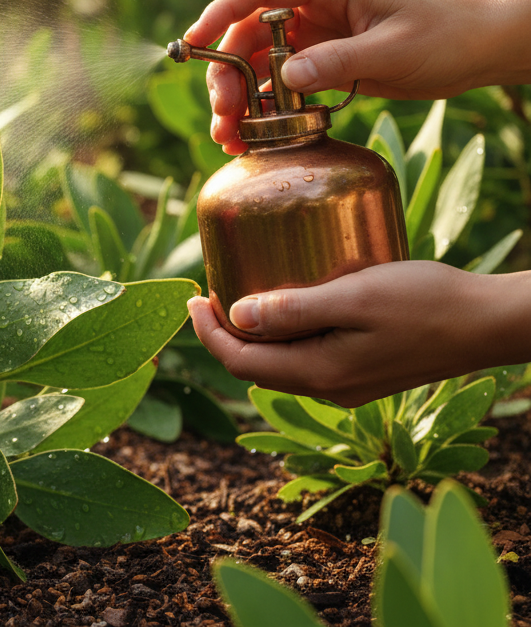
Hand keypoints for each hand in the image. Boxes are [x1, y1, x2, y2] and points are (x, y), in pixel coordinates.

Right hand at [184, 0, 521, 154]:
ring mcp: (313, 36)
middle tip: (223, 114)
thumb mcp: (392, 50)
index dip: (219, 12)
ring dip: (237, 98)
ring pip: (254, 63)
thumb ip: (336, 62)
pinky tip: (250, 139)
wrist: (476, 50)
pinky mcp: (319, 62)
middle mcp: (312, 7)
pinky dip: (260, 111)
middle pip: (245, 34)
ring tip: (229, 137)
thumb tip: (284, 78)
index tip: (193, 42)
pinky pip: (276, 84)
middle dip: (225, 74)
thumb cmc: (443, 36)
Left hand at [186, 261, 530, 407]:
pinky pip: (306, 360)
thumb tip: (236, 316)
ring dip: (252, 337)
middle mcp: (328, 389)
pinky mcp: (363, 374)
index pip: (239, 362)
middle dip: (223, 335)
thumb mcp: (355, 296)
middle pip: (254, 368)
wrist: (488, 325)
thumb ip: (294, 309)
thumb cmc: (426, 303)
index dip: (207, 333)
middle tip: (209, 293)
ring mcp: (347, 386)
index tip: (192, 296)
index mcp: (319, 373)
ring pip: (279, 365)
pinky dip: (283, 337)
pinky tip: (288, 307)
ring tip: (239, 295)